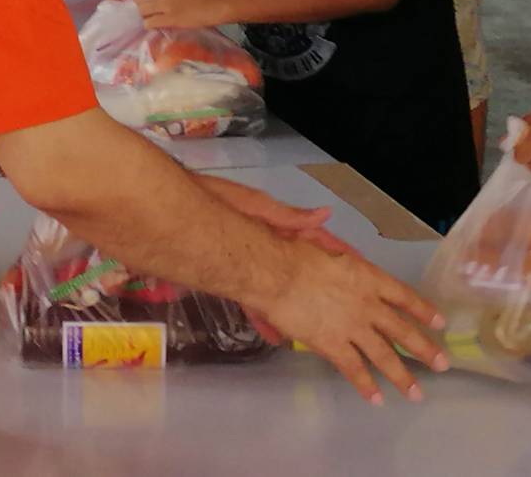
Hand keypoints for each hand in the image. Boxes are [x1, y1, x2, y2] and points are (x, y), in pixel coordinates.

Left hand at [133, 0, 225, 28]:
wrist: (212, 6)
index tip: (144, 3)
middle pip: (139, 0)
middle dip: (142, 7)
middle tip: (149, 13)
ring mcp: (166, 5)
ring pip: (142, 11)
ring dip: (146, 16)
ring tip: (155, 18)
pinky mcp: (170, 18)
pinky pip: (149, 22)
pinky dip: (151, 25)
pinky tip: (159, 24)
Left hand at [199, 176, 360, 343]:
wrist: (169, 213)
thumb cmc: (212, 198)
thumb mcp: (254, 204)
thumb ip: (287, 216)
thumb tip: (323, 214)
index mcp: (277, 226)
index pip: (316, 243)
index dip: (338, 257)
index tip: (360, 274)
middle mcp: (266, 243)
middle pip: (299, 271)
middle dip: (318, 291)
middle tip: (342, 313)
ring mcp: (247, 259)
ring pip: (277, 289)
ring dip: (291, 307)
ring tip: (314, 330)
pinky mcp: (229, 272)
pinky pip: (252, 297)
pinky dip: (263, 314)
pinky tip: (274, 331)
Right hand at [255, 241, 448, 404]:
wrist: (276, 273)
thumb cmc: (295, 253)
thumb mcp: (323, 244)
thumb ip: (334, 249)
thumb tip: (327, 220)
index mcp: (367, 277)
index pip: (403, 295)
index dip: (423, 309)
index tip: (440, 321)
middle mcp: (367, 304)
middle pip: (402, 329)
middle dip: (424, 348)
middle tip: (442, 364)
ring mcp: (353, 327)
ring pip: (384, 355)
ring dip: (402, 376)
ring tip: (417, 393)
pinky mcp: (333, 345)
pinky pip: (354, 369)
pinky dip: (366, 385)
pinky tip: (377, 399)